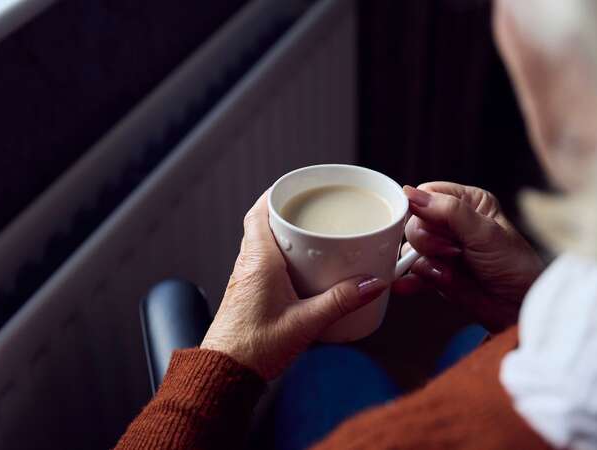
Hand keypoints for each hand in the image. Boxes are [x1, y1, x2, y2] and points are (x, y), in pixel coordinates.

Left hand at [201, 192, 387, 379]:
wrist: (225, 373)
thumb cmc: (253, 348)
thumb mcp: (306, 323)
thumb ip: (341, 301)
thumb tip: (371, 283)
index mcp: (258, 261)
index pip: (259, 212)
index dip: (276, 194)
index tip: (297, 187)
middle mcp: (247, 265)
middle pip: (262, 224)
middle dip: (287, 214)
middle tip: (314, 212)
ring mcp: (245, 279)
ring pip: (262, 244)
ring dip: (283, 236)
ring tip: (313, 238)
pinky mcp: (247, 294)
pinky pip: (263, 263)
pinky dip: (281, 257)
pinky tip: (301, 272)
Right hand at [393, 182, 543, 331]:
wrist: (518, 306)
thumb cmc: (513, 265)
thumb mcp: (484, 232)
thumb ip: (448, 211)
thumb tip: (411, 195)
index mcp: (467, 202)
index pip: (427, 193)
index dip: (422, 209)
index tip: (431, 225)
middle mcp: (451, 223)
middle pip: (414, 222)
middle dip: (428, 241)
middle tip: (453, 252)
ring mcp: (442, 249)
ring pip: (410, 248)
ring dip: (425, 263)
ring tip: (449, 274)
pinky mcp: (436, 273)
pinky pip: (411, 272)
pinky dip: (409, 279)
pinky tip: (406, 284)